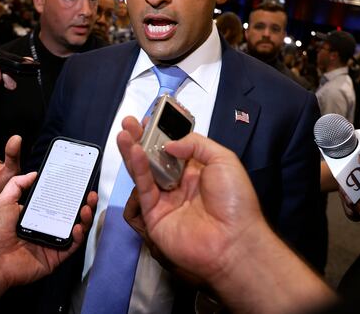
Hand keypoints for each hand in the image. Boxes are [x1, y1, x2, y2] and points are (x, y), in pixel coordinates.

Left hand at [0, 173, 97, 299]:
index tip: (78, 183)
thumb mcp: (4, 202)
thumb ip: (17, 185)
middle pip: (72, 214)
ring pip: (76, 229)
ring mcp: (54, 242)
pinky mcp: (57, 256)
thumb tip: (34, 173)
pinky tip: (77, 227)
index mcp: (38, 215)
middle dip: (84, 203)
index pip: (58, 202)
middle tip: (90, 194)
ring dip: (85, 218)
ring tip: (87, 207)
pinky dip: (78, 236)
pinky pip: (72, 246)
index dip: (69, 193)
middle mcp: (48, 227)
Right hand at [116, 116, 264, 287]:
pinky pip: (144, 188)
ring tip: (124, 132)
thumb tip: (170, 144)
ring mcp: (166, 199)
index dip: (162, 133)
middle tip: (130, 122)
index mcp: (198, 171)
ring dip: (132, 150)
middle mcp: (180, 184)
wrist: (233, 242)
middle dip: (142, 139)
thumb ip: (196, 144)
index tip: (151, 119)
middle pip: (155, 157)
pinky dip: (138, 168)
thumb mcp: (223, 160)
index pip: (175, 148)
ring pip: (145, 171)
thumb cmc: (236, 202)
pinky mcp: (154, 214)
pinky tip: (134, 151)